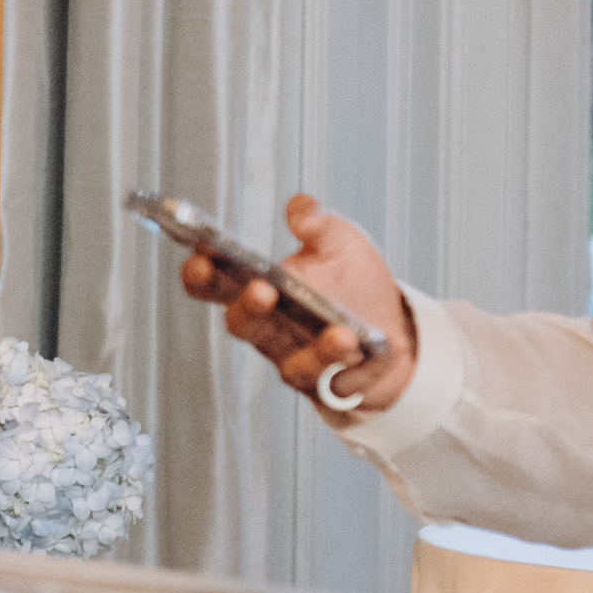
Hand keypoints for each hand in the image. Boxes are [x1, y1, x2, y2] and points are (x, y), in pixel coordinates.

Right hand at [181, 194, 417, 417]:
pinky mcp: (328, 383)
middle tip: (262, 290)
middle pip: (243, 324)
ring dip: (315, 352)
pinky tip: (363, 354)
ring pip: (291, 363)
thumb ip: (318, 222)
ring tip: (340, 335)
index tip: (201, 258)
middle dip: (249, 308)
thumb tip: (300, 208)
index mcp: (260, 288)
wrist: (392, 323)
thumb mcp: (339, 241)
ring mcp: (295, 358)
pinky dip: (350, 371)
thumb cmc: (352, 283)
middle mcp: (270, 327)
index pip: (216, 284)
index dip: (201, 274)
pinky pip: (334, 384)